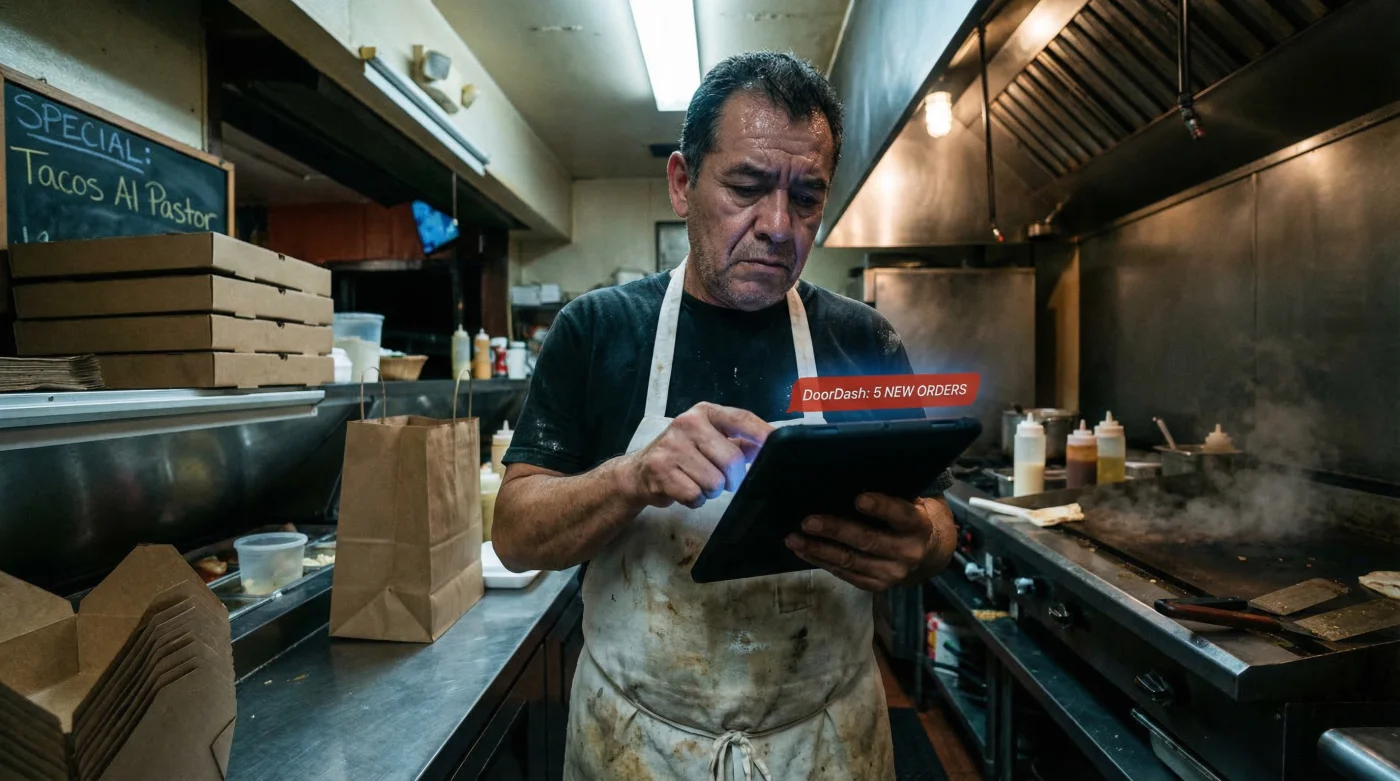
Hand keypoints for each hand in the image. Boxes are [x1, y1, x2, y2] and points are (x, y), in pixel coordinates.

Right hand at [619, 402, 770, 509]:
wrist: (638, 472)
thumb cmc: (681, 455)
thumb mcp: (708, 439)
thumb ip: (739, 441)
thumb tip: (769, 444)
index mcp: (704, 413)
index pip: (741, 419)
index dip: (762, 433)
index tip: (777, 445)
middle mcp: (687, 424)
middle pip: (732, 460)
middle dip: (732, 478)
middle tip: (719, 478)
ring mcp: (672, 447)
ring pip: (715, 482)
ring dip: (712, 490)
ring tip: (696, 481)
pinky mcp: (661, 472)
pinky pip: (696, 495)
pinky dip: (695, 499)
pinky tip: (685, 489)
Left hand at [785, 493, 955, 591]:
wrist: (930, 555)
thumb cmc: (913, 516)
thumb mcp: (913, 500)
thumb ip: (892, 491)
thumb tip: (852, 472)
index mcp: (919, 525)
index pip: (901, 514)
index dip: (881, 507)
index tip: (859, 499)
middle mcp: (908, 552)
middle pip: (867, 541)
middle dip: (835, 530)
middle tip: (808, 521)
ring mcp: (892, 573)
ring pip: (850, 561)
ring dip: (819, 550)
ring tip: (794, 539)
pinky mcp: (878, 586)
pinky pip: (846, 575)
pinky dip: (823, 563)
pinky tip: (804, 551)